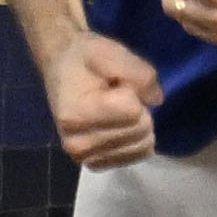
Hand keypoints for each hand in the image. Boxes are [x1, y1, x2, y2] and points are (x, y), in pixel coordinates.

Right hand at [36, 19, 163, 168]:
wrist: (60, 68)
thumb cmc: (84, 60)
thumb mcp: (109, 51)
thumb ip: (137, 71)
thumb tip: (156, 99)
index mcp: (75, 115)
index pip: (134, 111)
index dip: (132, 91)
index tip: (113, 83)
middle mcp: (77, 143)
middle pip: (141, 130)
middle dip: (136, 108)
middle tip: (113, 95)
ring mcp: (85, 158)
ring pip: (143, 145)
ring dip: (136, 124)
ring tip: (114, 109)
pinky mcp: (94, 164)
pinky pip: (137, 156)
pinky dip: (135, 139)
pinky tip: (116, 125)